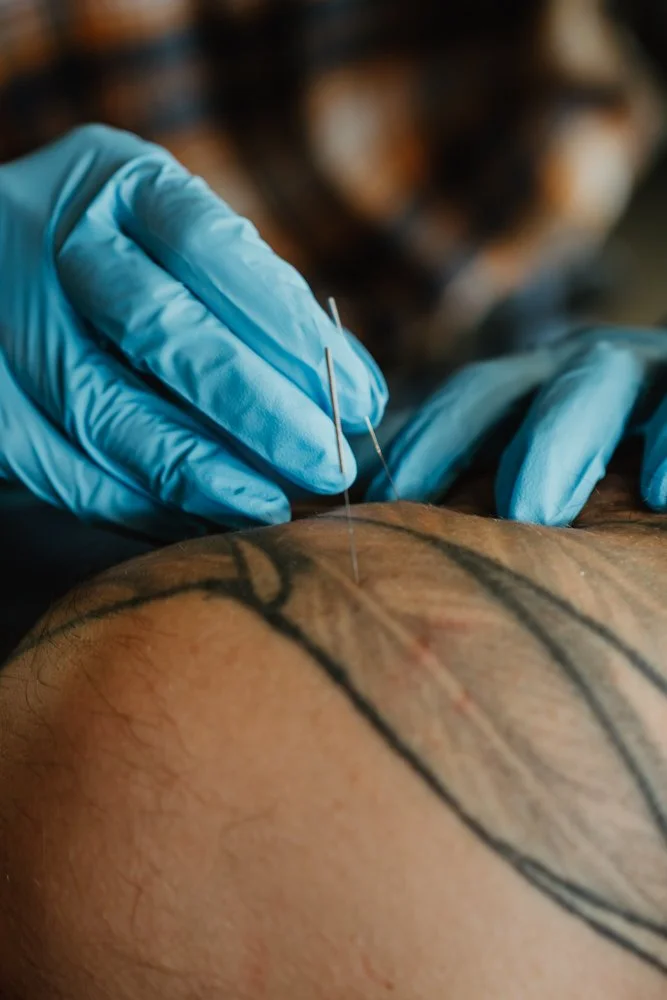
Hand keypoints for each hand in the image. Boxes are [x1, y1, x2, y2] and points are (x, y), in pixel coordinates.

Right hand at [0, 125, 386, 535]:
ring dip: (203, 472)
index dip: (291, 329)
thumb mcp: (188, 251)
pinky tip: (207, 519)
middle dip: (257, 410)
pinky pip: (69, 473)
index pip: (211, 245)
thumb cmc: (133, 265)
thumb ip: (270, 307)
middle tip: (328, 464)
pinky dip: (145, 506)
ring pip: (108, 412)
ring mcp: (6, 320)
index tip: (359, 399)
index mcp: (114, 181)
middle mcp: (50, 239)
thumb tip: (358, 394)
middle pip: (160, 329)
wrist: (1, 275)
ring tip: (275, 505)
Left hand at [367, 327, 666, 524]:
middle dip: (452, 438)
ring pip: (597, 381)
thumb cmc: (613, 457)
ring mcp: (642, 368)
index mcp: (529, 390)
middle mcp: (574, 370)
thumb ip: (476, 478)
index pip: (457, 405)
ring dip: (559, 442)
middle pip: (501, 387)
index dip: (414, 443)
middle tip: (409, 504)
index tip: (365, 498)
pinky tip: (660, 494)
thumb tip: (375, 498)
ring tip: (533, 513)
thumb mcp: (547, 461)